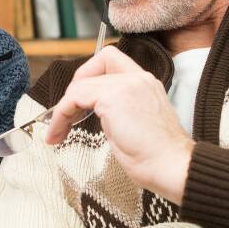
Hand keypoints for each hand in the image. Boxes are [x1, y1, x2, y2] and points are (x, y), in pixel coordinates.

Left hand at [44, 46, 192, 203]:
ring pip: (80, 85)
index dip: (91, 74)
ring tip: (56, 132)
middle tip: (66, 114)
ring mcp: (125, 86)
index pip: (112, 60)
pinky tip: (58, 133)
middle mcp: (137, 78)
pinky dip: (61, 115)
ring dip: (62, 109)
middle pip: (94, 66)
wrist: (172, 166)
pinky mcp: (112, 99)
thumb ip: (122, 110)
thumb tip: (100, 113)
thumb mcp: (139, 123)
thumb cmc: (158, 156)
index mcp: (146, 82)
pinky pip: (74, 98)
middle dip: (75, 89)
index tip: (81, 101)